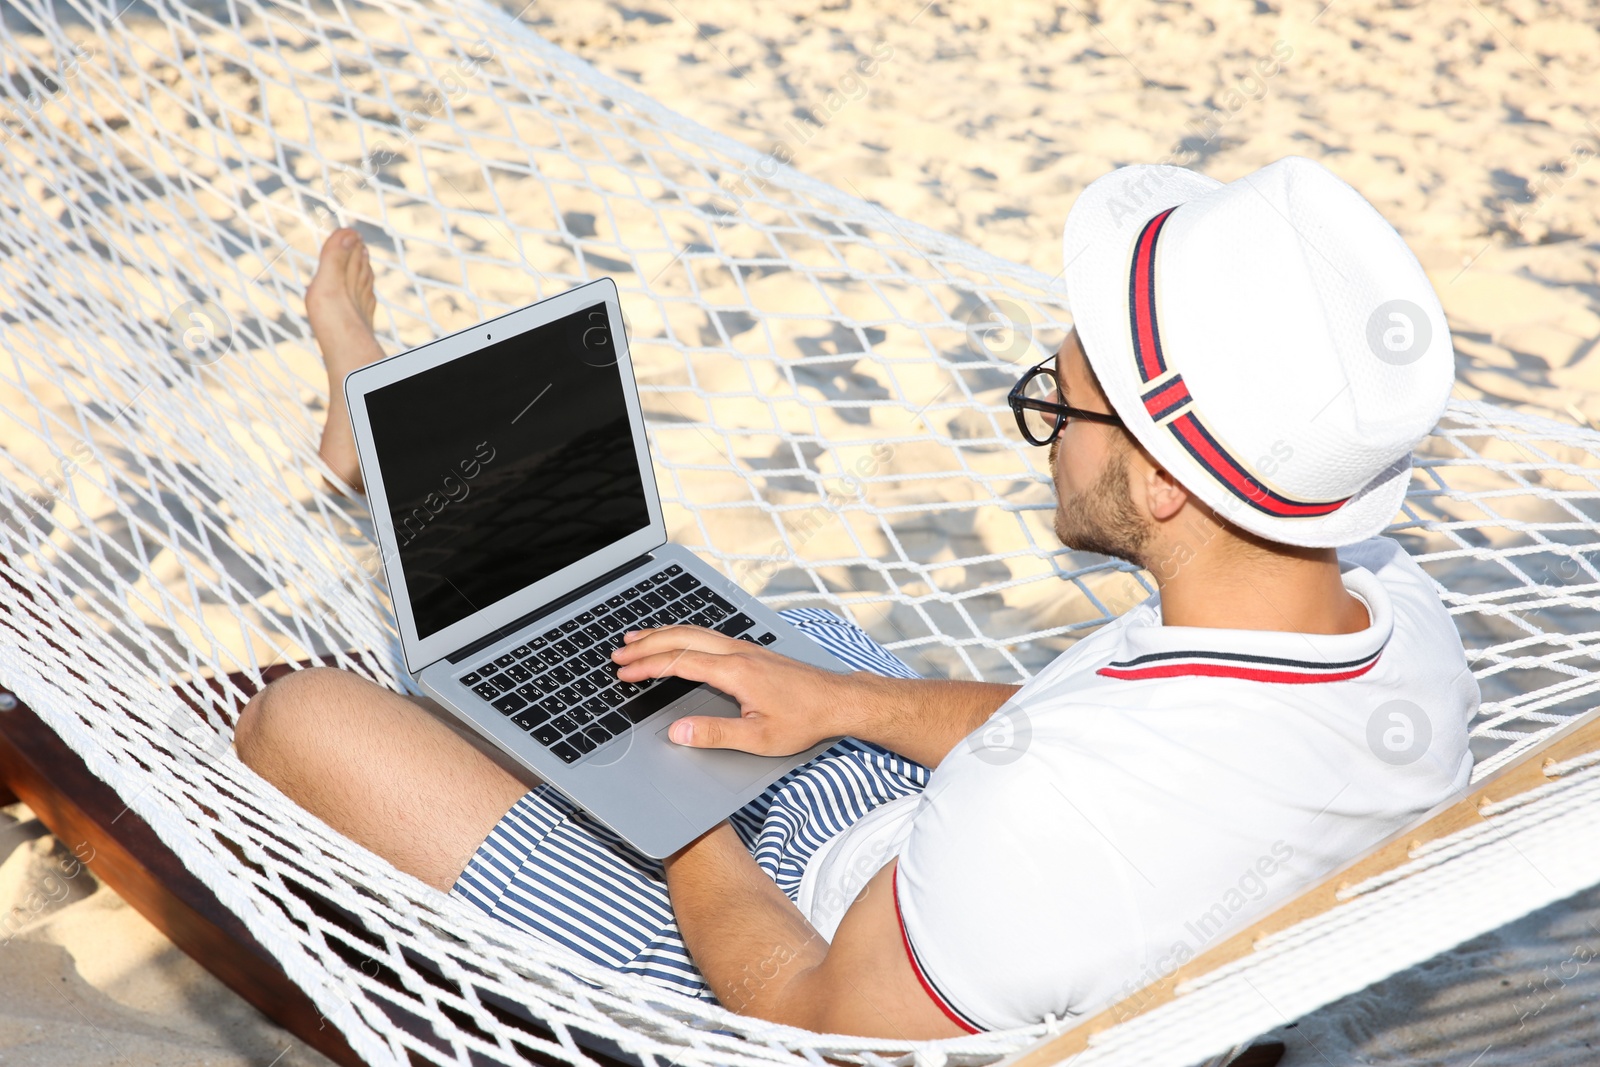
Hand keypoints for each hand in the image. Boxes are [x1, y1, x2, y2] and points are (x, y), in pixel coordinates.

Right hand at [611, 626, 869, 754]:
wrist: (839, 701)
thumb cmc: (805, 720)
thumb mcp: (759, 738)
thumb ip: (715, 735)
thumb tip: (677, 732)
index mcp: (734, 671)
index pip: (679, 663)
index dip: (648, 666)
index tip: (624, 673)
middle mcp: (737, 653)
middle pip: (682, 639)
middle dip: (646, 644)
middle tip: (618, 653)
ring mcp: (745, 649)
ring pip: (695, 632)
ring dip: (663, 634)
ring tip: (636, 638)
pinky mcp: (752, 652)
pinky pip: (708, 635)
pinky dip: (683, 635)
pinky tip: (678, 640)